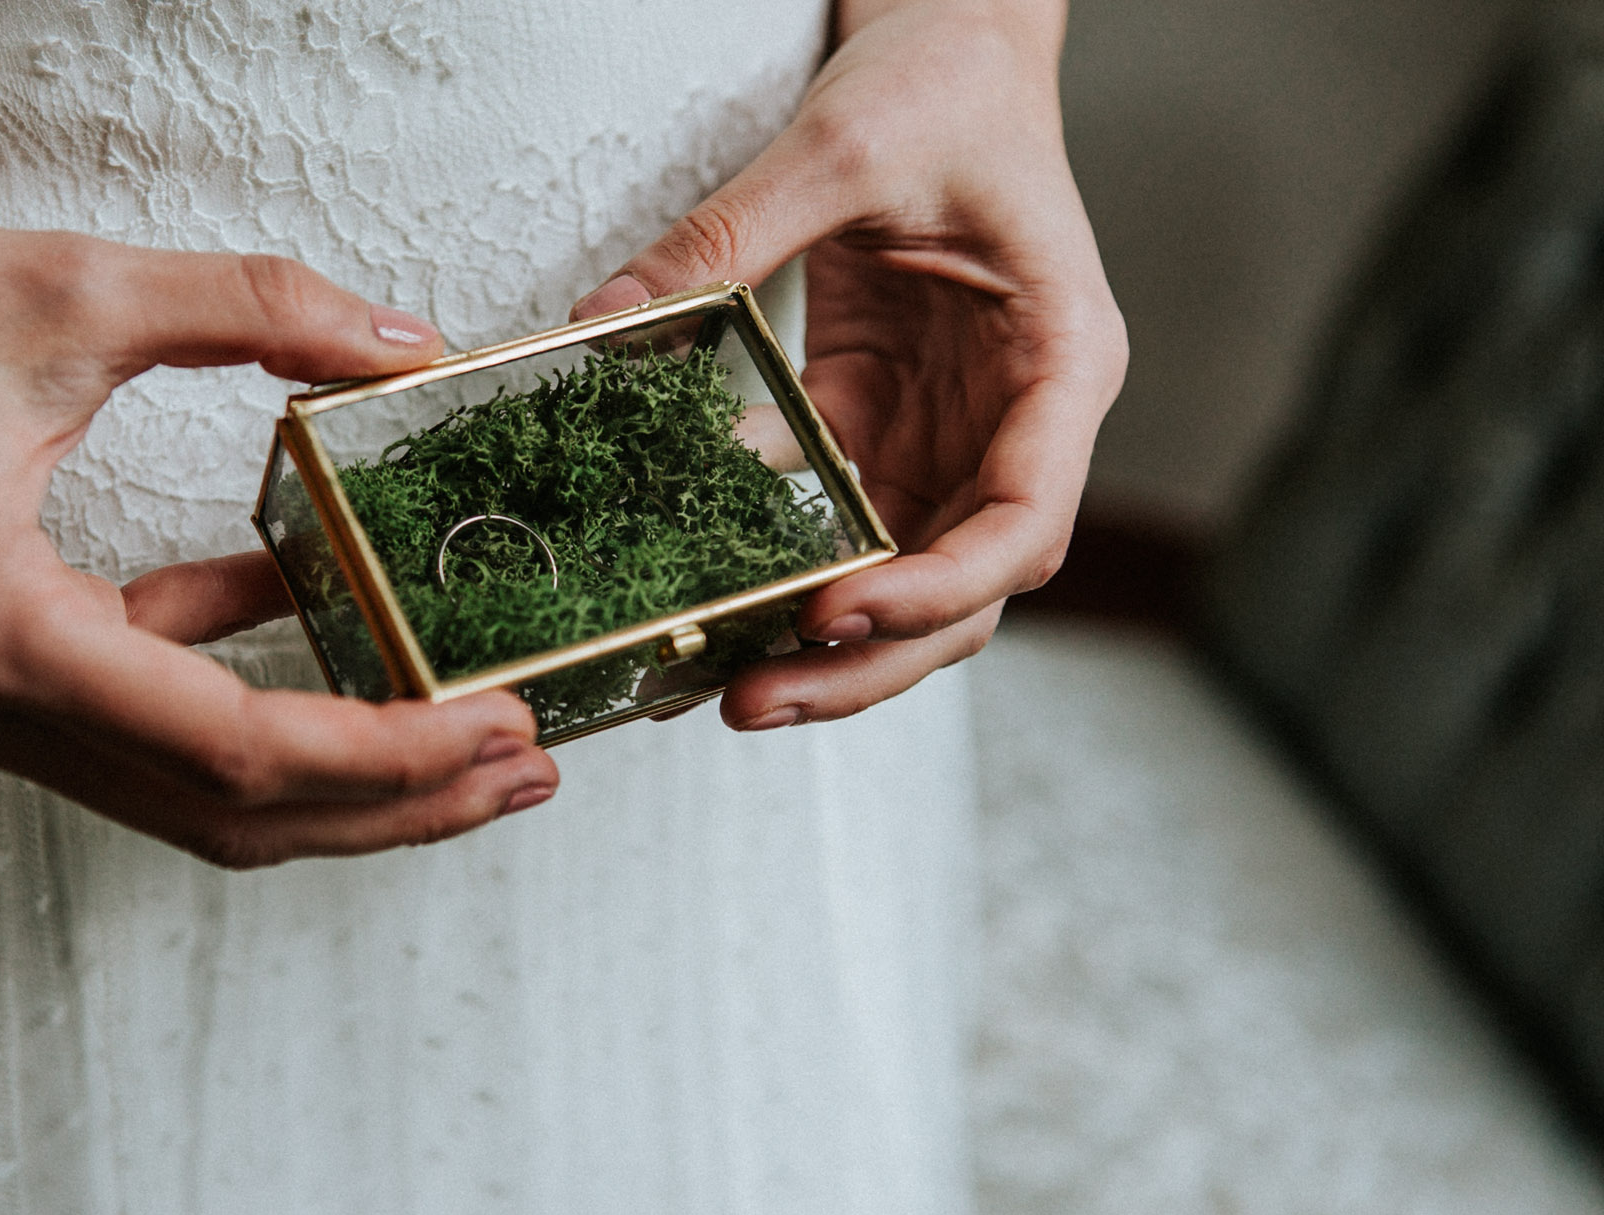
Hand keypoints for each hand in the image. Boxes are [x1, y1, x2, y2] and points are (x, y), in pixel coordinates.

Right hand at [0, 123, 558, 865]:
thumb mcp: (69, 291)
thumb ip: (254, 307)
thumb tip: (401, 340)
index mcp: (4, 638)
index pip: (240, 748)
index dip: (388, 753)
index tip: (500, 732)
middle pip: (234, 811)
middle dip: (394, 802)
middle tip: (523, 773)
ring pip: (196, 789)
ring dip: (335, 768)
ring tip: (461, 734)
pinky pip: (147, 715)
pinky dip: (244, 685)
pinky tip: (321, 617)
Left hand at [574, 0, 1125, 729]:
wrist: (956, 45)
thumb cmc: (947, 85)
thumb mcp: (842, 145)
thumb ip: (729, 236)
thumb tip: (603, 324)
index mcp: (1060, 365)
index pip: (1024, 521)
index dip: (936, 589)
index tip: (833, 613)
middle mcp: (1019, 422)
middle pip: (967, 589)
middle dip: (867, 658)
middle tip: (755, 701)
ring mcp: (953, 434)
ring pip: (905, 579)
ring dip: (823, 640)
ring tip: (723, 685)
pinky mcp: (884, 425)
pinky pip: (840, 525)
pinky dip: (781, 569)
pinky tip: (709, 596)